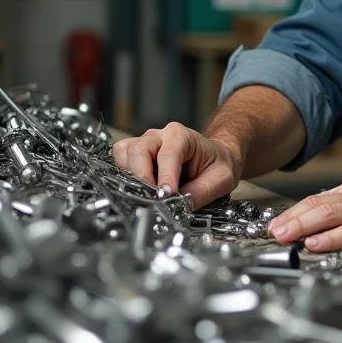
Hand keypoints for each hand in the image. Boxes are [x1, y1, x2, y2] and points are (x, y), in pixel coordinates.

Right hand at [112, 122, 240, 207]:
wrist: (214, 157)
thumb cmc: (217, 164)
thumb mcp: (221, 178)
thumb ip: (202, 192)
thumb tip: (179, 207)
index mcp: (181, 135)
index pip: (168, 154)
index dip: (165, 176)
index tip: (166, 194)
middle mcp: (158, 136)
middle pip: (139, 150)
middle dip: (142, 176)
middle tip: (152, 199)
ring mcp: (144, 144)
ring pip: (124, 153)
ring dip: (130, 176)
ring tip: (145, 194)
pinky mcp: (134, 155)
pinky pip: (120, 161)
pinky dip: (123, 177)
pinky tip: (138, 190)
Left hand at [267, 177, 341, 258]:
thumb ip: (338, 214)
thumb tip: (305, 226)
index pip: (315, 198)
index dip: (292, 212)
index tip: (275, 224)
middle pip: (318, 204)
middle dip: (292, 219)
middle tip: (274, 231)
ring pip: (330, 214)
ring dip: (304, 226)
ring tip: (286, 236)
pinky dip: (330, 238)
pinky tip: (315, 244)